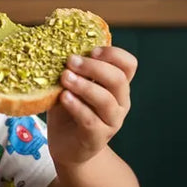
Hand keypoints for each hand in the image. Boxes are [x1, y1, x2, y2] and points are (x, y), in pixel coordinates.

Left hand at [45, 46, 136, 167]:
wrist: (67, 145)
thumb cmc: (69, 107)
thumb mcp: (72, 82)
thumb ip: (73, 67)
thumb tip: (58, 41)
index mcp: (116, 84)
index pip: (128, 64)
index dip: (113, 54)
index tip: (91, 50)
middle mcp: (120, 102)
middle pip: (118, 79)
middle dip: (93, 67)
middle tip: (70, 61)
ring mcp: (111, 121)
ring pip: (106, 100)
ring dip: (83, 85)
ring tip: (64, 77)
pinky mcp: (97, 137)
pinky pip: (90, 120)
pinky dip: (76, 106)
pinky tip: (63, 97)